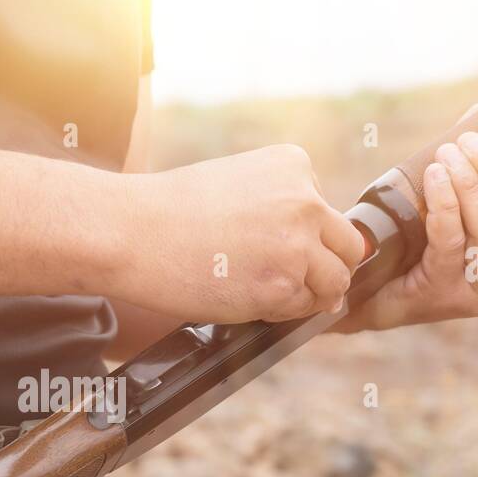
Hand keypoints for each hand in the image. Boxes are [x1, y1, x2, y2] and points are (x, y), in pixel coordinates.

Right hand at [120, 145, 366, 322]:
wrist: (129, 232)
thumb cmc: (169, 211)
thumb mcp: (236, 184)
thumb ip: (280, 207)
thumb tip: (322, 257)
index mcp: (295, 165)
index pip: (327, 212)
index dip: (304, 238)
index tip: (264, 246)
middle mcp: (306, 200)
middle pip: (348, 246)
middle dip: (323, 268)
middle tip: (282, 279)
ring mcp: (297, 245)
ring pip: (333, 283)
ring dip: (305, 294)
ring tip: (258, 289)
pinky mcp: (281, 286)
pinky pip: (302, 310)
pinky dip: (280, 312)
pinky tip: (242, 297)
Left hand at [341, 119, 477, 331]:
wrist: (364, 297)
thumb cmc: (407, 252)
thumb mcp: (445, 213)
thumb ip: (468, 172)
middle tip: (465, 141)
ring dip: (470, 184)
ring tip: (447, 155)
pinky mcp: (445, 295)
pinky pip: (452, 241)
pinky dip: (445, 204)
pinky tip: (435, 177)